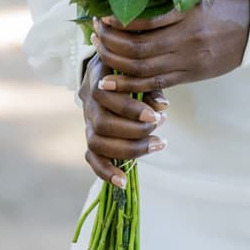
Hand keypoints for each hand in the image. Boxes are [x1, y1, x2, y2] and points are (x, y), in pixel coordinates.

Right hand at [79, 53, 167, 186]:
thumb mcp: (140, 69)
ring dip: (129, 148)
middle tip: (159, 127)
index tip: (156, 115)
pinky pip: (92, 158)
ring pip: (96, 143)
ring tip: (157, 144)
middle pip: (102, 124)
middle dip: (134, 131)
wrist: (109, 67)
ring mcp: (87, 122)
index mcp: (96, 79)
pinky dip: (106, 172)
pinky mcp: (91, 137)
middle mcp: (88, 102)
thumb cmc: (129, 68)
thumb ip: (150, 86)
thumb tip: (163, 106)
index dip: (130, 109)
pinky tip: (123, 182)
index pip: (105, 97)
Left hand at [91, 0, 249, 93]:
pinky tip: (115, 80)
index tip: (101, 16)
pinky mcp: (192, 75)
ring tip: (100, 54)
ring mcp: (190, 61)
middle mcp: (188, 41)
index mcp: (190, 16)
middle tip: (95, 34)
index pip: (145, 23)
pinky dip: (132, 83)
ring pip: (143, 70)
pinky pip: (157, 83)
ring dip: (116, 64)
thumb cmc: (230, 3)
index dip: (118, 23)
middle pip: (138, 50)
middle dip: (111, 44)